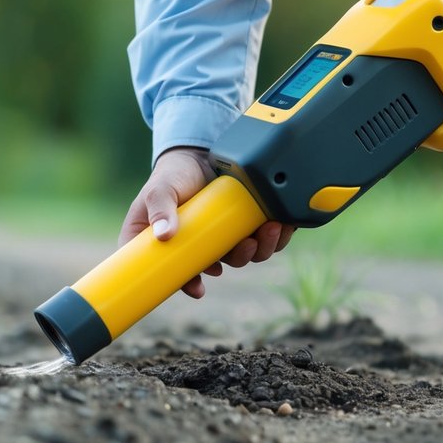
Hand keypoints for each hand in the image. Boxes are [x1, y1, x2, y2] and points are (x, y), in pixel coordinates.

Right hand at [118, 147, 294, 298]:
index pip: (176, 274)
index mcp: (172, 247)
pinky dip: (276, 235)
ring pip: (246, 253)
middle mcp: (200, 246)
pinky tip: (282, 224)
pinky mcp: (245, 223)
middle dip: (239, 258)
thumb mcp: (160, 189)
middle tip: (247, 244)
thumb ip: (160, 209)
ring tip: (270, 229)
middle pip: (221, 265)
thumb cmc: (172, 175)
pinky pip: (264, 238)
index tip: (198, 288)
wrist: (197, 154)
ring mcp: (225, 236)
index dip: (187, 284)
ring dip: (261, 248)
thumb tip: (165, 236)